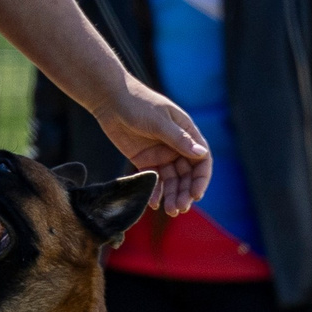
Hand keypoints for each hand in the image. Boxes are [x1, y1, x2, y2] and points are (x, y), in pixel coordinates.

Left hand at [88, 79, 211, 214]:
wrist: (110, 100)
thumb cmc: (138, 103)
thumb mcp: (158, 121)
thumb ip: (178, 139)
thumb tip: (201, 154)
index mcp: (186, 133)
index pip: (201, 159)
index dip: (201, 178)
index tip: (196, 194)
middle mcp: (176, 146)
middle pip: (187, 174)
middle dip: (186, 192)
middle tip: (180, 208)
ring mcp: (161, 154)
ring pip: (172, 180)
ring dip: (173, 195)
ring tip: (170, 211)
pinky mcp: (144, 160)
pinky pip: (154, 180)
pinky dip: (155, 191)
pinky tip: (153, 202)